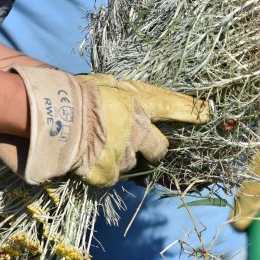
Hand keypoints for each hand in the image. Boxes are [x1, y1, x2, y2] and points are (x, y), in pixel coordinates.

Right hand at [0, 67, 209, 185]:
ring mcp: (123, 156)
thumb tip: (126, 93)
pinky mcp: (107, 174)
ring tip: (95, 145)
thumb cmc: (72, 94)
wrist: (50, 116)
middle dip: (152, 149)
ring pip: (130, 162)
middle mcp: (137, 132)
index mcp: (137, 105)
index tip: (209, 112)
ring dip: (118, 157)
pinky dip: (100, 170)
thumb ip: (120, 92)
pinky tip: (86, 158)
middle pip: (159, 148)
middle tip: (132, 142)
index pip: (172, 107)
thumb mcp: (103, 83)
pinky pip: (110, 176)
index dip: (193, 111)